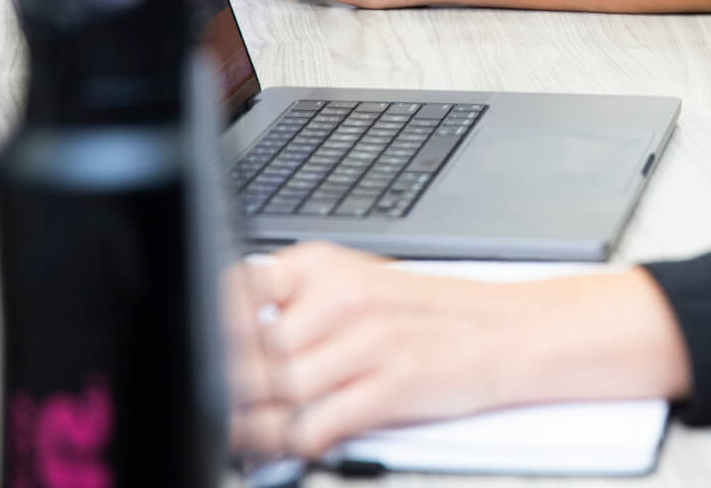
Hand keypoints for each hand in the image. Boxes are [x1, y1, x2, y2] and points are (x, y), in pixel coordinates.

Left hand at [227, 242, 540, 462]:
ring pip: (271, 397)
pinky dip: (293, 445)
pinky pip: (311, 429)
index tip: (199, 363)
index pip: (234, 296)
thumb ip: (294, 308)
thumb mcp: (357, 286)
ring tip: (250, 436)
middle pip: (245, 356)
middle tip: (216, 411)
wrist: (510, 331)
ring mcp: (366, 342)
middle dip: (226, 394)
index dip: (209, 336)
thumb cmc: (432, 316)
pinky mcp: (389, 387)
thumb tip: (223, 348)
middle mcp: (341, 298)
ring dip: (254, 427)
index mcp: (324, 265)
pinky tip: (298, 443)